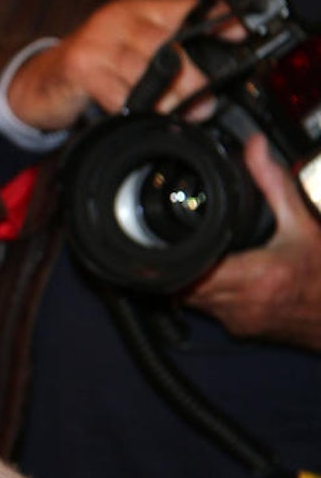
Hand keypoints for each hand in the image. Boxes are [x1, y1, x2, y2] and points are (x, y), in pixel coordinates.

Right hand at [7, 0, 206, 130]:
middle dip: (191, 77)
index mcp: (134, 10)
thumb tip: (210, 83)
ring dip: (169, 99)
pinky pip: (118, 93)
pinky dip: (137, 110)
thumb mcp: (127, 51)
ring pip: (146, 71)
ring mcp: (96, 41)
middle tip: (207, 102)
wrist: (38, 83)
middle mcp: (116, 19)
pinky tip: (146, 118)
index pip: (182, 9)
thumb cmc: (90, 70)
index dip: (214, 21)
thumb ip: (164, 55)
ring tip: (183, 115)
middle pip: (167, 44)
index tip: (240, 34)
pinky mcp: (80, 67)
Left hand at [184, 135, 320, 350]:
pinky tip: (219, 276)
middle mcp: (242, 303)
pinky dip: (208, 294)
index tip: (172, 238)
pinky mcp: (241, 329)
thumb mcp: (304, 222)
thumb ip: (274, 184)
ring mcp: (239, 320)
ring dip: (191, 280)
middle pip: (184, 286)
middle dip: (181, 264)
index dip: (176, 255)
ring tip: (200, 256)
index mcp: (256, 277)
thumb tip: (254, 148)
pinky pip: (210, 310)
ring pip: (193, 301)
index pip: (191, 271)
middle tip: (187, 242)